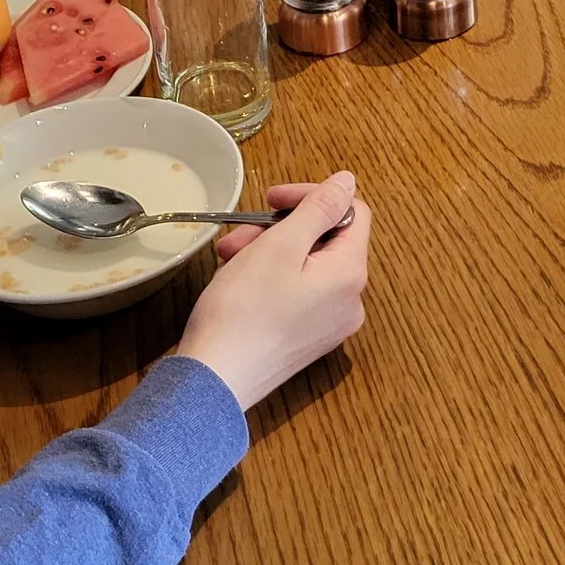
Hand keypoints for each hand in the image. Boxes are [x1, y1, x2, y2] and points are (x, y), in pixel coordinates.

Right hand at [176, 173, 371, 411]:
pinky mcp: (305, 342)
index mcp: (351, 274)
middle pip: (325, 242)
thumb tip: (348, 182)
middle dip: (280, 230)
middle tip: (239, 236)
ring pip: (306, 267)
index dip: (312, 198)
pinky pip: (297, 294)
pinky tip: (237, 284)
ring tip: (229, 260)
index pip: (351, 213)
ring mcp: (329, 326)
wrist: (213, 383)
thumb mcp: (280, 245)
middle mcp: (350, 302)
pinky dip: (269, 279)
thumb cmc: (243, 310)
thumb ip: (319, 208)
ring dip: (268, 252)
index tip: (272, 200)